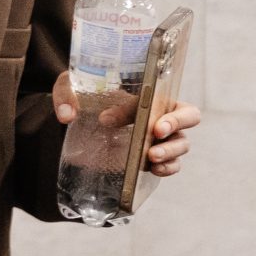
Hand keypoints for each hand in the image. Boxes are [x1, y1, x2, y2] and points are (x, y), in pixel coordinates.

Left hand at [50, 73, 203, 177]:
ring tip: (151, 157)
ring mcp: (162, 136)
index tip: (134, 123)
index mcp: (148, 90)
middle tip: (156, 132)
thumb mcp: (71, 85)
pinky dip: (169, 168)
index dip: (155, 110)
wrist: (83, 112)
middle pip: (189, 116)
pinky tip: (155, 170)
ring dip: (170, 151)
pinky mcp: (157, 156)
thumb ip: (67, 94)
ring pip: (182, 143)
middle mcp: (161, 111)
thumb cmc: (85, 92)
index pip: (163, 96)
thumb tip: (67, 115)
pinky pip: (173, 163)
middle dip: (176, 124)